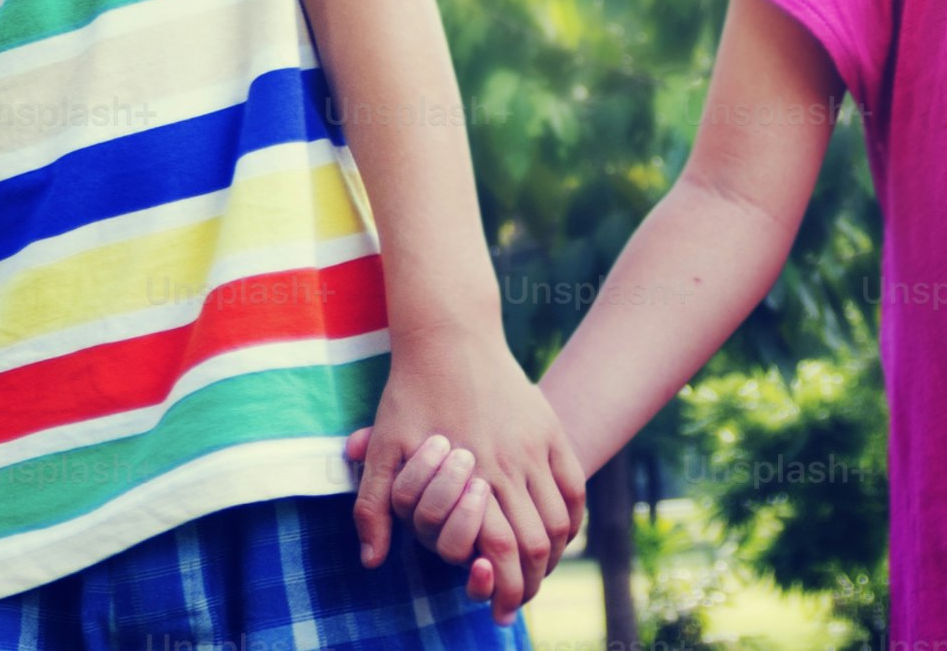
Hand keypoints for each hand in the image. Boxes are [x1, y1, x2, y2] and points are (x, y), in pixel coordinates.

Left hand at [345, 334, 585, 622]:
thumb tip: (372, 561)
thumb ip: (375, 506)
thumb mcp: (384, 448)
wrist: (448, 334)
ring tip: (537, 573)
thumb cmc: (409, 392)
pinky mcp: (549, 429)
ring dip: (553, 555)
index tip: (499, 611)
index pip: (501, 548)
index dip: (504, 588)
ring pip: (560, 519)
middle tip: (518, 602)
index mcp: (470, 473)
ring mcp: (535, 445)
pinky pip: (574, 485)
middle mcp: (510, 463)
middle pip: (537, 543)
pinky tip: (557, 534)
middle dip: (531, 582)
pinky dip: (571, 518)